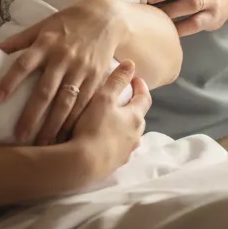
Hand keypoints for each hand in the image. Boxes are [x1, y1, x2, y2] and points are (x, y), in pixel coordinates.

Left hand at [0, 0, 124, 145]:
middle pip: (45, 90)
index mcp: (46, 44)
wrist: (105, 18)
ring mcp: (81, 70)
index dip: (10, 81)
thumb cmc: (68, 22)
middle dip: (32, 115)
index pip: (24, 64)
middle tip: (19, 137)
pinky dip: (75, 121)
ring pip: (66, 102)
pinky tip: (67, 137)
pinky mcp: (96, 79)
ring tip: (42, 146)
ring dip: (53, 125)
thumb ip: (20, 39)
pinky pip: (85, 104)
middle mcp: (63, 58)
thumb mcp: (43, 25)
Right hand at [70, 61, 149, 178]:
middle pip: (139, 118)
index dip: (141, 87)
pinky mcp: (115, 164)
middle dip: (133, 107)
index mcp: (135, 117)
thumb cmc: (94, 127)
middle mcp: (135, 136)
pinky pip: (120, 149)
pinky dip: (116, 141)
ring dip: (125, 126)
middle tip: (124, 99)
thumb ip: (117, 80)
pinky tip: (106, 141)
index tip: (135, 79)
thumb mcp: (104, 98)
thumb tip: (131, 64)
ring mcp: (126, 152)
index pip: (144, 99)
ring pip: (130, 135)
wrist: (83, 164)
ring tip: (113, 120)